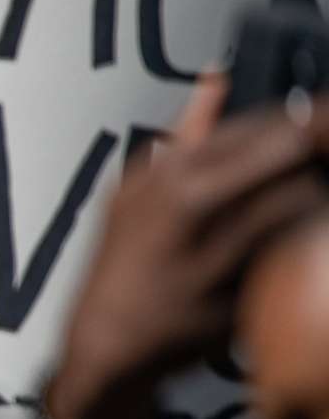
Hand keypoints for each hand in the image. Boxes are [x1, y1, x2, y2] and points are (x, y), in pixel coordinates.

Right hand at [52, 75, 328, 418]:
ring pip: (303, 200)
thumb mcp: (136, 187)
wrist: (110, 339)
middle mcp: (193, 207)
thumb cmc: (123, 261)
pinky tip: (286, 245)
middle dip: (308, 156)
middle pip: (291, 155)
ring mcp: (221, 249)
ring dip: (310, 197)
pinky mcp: (245, 288)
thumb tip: (217, 78)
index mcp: (170, 174)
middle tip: (310, 162)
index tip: (314, 125)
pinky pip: (295, 250)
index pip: (264, 124)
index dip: (302, 121)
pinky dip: (300, 240)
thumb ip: (187, 132)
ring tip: (293, 206)